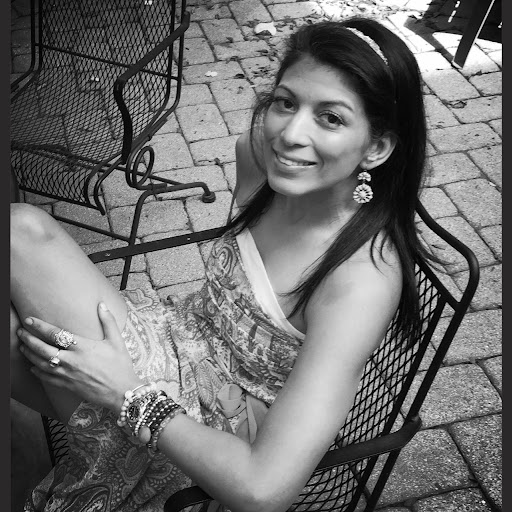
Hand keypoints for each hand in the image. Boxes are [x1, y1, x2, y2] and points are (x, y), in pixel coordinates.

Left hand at [17, 302, 142, 414]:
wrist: (121, 391)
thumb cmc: (121, 365)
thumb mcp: (117, 340)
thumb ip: (108, 321)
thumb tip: (102, 304)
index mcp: (83, 347)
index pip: (56, 334)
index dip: (40, 326)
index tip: (30, 320)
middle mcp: (72, 360)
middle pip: (43, 348)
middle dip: (29, 339)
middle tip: (21, 332)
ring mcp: (68, 374)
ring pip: (41, 363)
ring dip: (29, 354)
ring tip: (22, 346)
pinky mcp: (67, 385)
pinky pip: (47, 378)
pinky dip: (37, 372)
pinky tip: (32, 367)